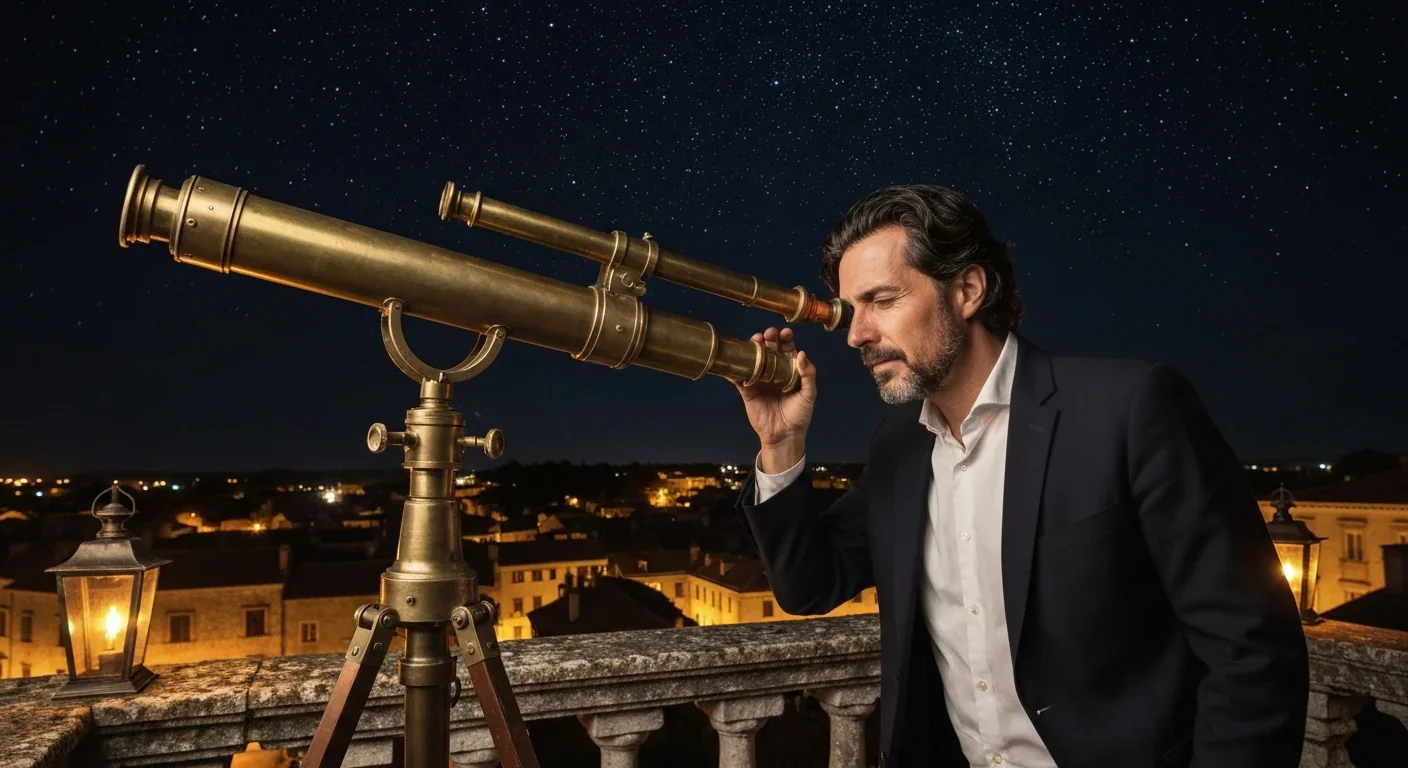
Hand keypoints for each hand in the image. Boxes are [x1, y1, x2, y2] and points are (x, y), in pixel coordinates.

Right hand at [733, 327, 815, 469]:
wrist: (785, 434)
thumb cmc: (800, 414)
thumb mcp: (809, 394)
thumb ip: (808, 374)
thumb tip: (802, 354)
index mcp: (790, 369)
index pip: (787, 349)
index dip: (786, 339)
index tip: (786, 333)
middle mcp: (774, 371)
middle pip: (769, 349)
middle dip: (769, 339)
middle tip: (769, 335)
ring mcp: (759, 379)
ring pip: (754, 359)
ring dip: (753, 348)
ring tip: (755, 341)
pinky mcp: (747, 390)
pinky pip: (739, 377)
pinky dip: (735, 369)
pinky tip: (734, 360)